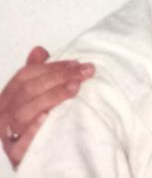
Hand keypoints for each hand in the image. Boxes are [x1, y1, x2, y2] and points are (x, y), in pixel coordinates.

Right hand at [0, 47, 93, 167]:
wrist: (46, 159)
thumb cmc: (39, 122)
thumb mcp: (38, 96)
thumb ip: (38, 74)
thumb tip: (38, 50)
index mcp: (7, 98)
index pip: (24, 76)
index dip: (51, 67)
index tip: (77, 64)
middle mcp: (3, 116)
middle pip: (26, 92)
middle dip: (58, 78)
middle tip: (84, 73)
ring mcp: (8, 136)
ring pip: (22, 113)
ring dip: (50, 98)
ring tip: (74, 89)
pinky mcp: (16, 155)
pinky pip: (20, 143)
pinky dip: (32, 129)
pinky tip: (48, 118)